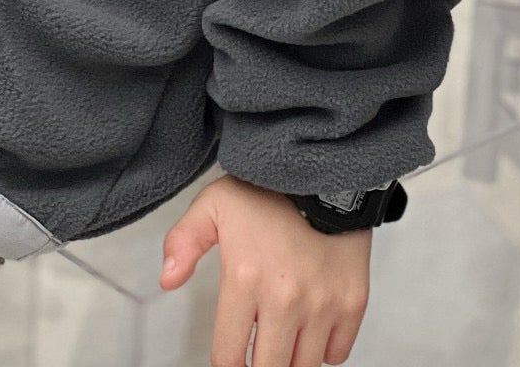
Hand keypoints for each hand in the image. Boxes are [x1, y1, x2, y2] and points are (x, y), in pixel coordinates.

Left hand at [160, 174, 369, 366]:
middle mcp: (284, 298)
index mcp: (245, 278)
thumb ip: (183, 242)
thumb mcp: (213, 205)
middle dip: (258, 365)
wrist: (325, 172)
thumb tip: (167, 280)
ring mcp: (322, 304)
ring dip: (290, 359)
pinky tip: (311, 329)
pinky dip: (323, 350)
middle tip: (256, 352)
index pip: (228, 356)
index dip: (225, 364)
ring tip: (282, 339)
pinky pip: (336, 354)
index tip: (229, 360)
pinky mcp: (352, 304)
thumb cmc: (270, 191)